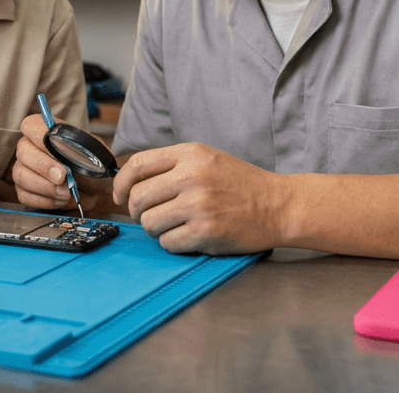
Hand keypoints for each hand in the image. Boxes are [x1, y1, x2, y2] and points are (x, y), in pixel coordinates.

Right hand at [12, 114, 110, 212]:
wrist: (94, 188)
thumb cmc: (92, 166)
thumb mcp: (95, 154)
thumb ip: (81, 152)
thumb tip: (67, 156)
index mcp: (45, 131)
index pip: (31, 125)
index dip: (41, 136)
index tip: (58, 150)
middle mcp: (30, 147)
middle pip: (23, 152)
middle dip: (44, 166)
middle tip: (62, 177)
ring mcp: (23, 169)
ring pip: (21, 175)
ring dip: (45, 187)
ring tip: (66, 193)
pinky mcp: (23, 190)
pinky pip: (24, 195)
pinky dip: (44, 201)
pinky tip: (60, 200)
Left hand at [113, 143, 284, 254]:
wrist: (279, 205)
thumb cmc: (241, 184)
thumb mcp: (207, 159)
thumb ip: (172, 165)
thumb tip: (130, 182)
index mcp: (190, 154)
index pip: (138, 165)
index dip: (121, 183)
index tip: (120, 196)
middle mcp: (192, 176)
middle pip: (138, 198)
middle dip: (139, 212)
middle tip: (153, 216)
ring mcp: (198, 204)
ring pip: (149, 223)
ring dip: (157, 230)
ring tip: (177, 225)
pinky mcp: (205, 231)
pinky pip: (168, 242)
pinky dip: (174, 244)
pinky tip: (191, 236)